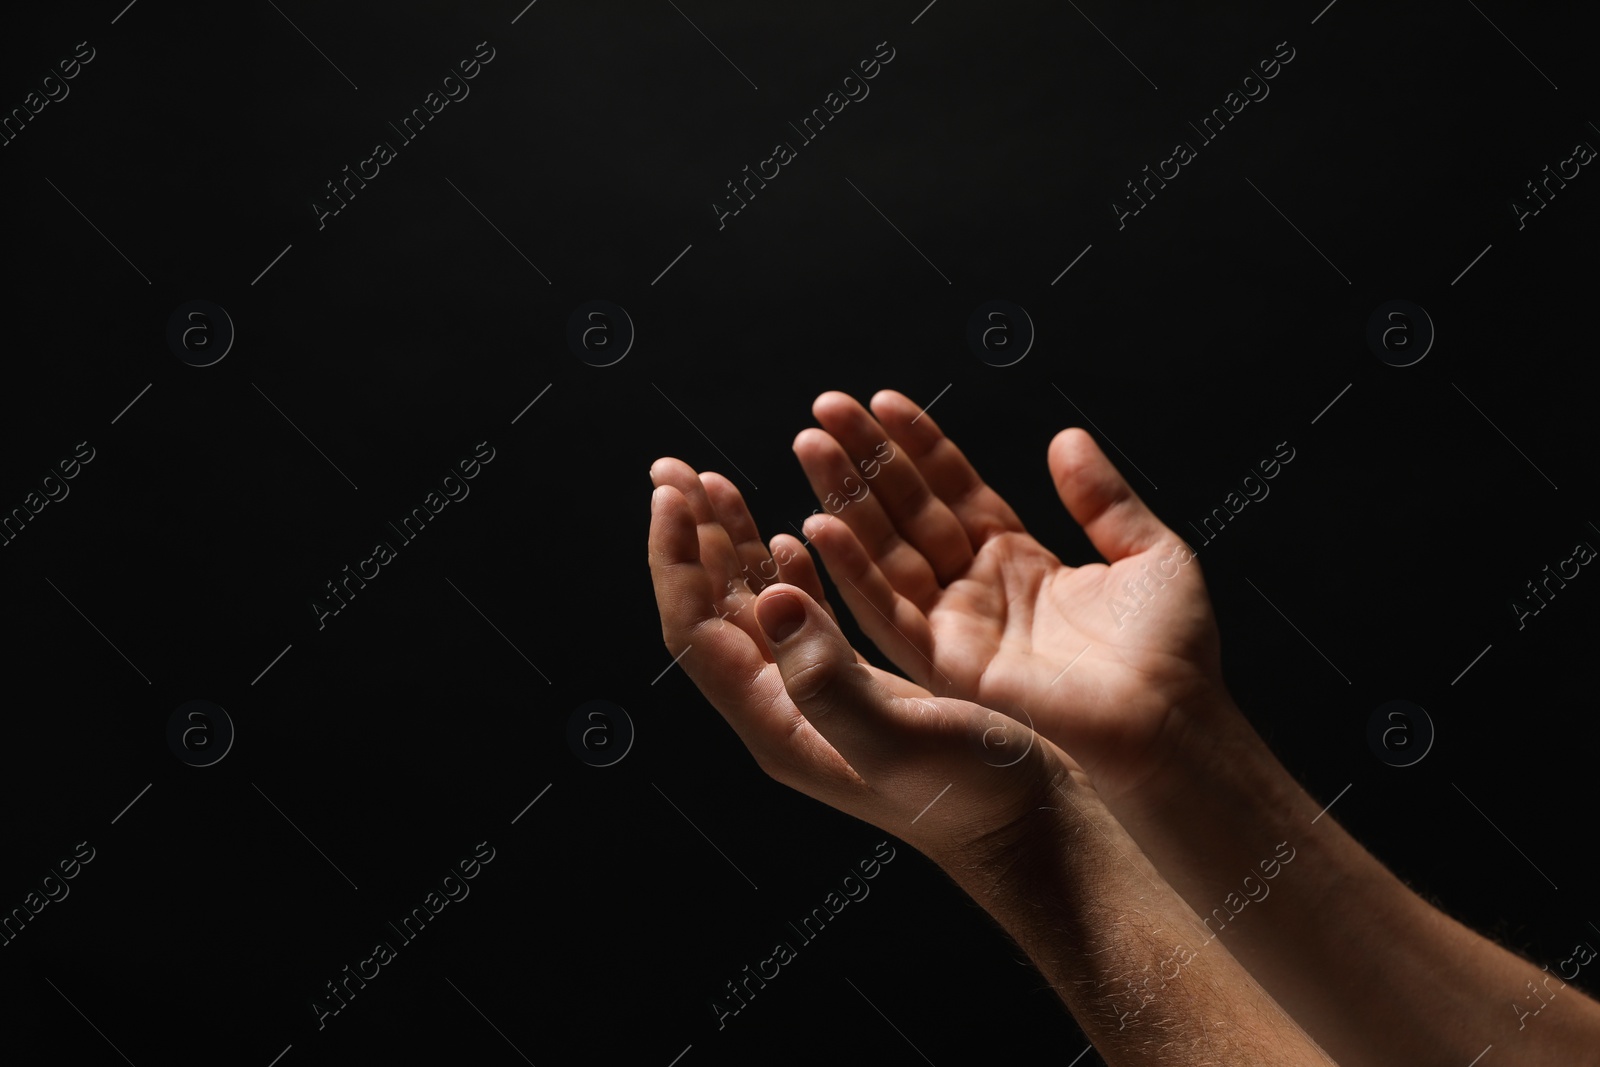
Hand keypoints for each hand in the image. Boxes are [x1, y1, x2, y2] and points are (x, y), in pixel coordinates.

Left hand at [647, 460, 1071, 869]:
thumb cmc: (972, 798)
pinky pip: (801, 617)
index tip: (672, 494)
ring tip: (713, 483)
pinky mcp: (856, 686)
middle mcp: (785, 708)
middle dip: (690, 535)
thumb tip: (771, 598)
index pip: (696, 629)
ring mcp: (818, 697)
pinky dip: (787, 568)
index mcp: (778, 720)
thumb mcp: (899, 738)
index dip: (676, 559)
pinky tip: (789, 538)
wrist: (1026, 831)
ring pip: (754, 605)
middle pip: (712, 609)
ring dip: (733, 541)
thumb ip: (827, 678)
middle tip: (671, 468)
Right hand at [785, 390, 1228, 802]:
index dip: (918, 443)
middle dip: (866, 459)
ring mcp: (958, 627)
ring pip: (884, 552)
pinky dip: (852, 573)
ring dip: (843, 499)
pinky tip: (820, 528)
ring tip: (810, 445)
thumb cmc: (1172, 654)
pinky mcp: (948, 666)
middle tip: (827, 408)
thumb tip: (1067, 438)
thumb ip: (1102, 498)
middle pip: (907, 510)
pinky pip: (888, 615)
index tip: (882, 402)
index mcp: (1018, 559)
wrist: (1174, 723)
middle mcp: (978, 590)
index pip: (953, 487)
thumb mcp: (1147, 552)